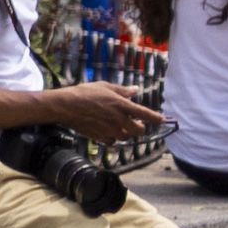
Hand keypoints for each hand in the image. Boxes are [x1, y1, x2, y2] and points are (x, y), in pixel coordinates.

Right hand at [50, 82, 164, 143]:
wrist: (65, 106)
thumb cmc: (84, 93)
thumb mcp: (105, 86)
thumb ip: (122, 90)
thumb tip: (136, 90)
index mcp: (122, 105)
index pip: (146, 114)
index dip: (156, 118)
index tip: (162, 119)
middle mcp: (119, 119)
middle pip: (139, 131)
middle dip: (140, 128)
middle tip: (135, 123)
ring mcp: (110, 130)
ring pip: (125, 137)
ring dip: (125, 132)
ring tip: (118, 125)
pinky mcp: (100, 137)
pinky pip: (112, 141)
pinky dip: (112, 137)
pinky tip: (106, 130)